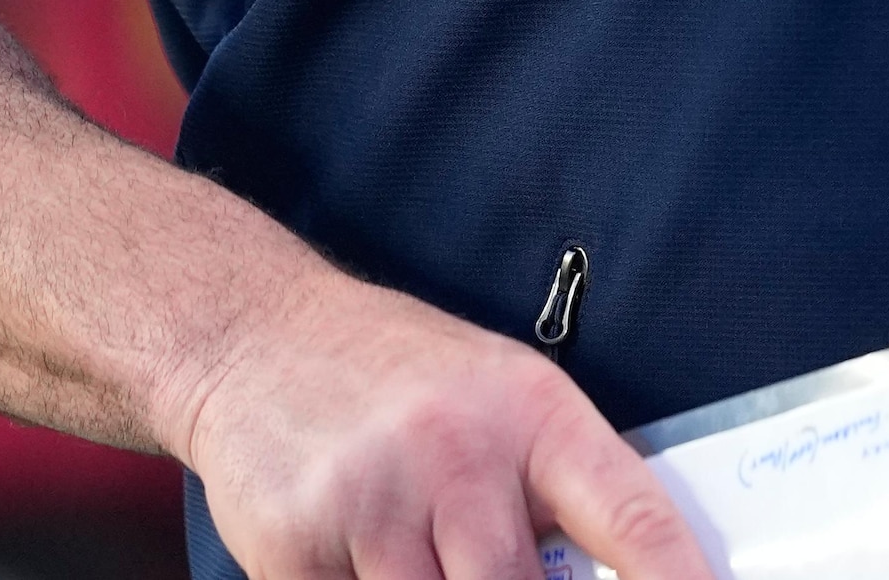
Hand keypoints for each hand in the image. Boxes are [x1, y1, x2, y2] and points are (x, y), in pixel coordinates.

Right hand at [159, 260, 715, 579]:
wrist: (256, 333)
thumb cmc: (399, 379)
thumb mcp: (502, 399)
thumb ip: (558, 488)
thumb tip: (633, 577)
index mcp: (533, 413)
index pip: (632, 518)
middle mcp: (457, 452)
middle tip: (496, 572)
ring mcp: (374, 503)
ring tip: (421, 551)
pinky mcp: (297, 548)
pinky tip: (363, 562)